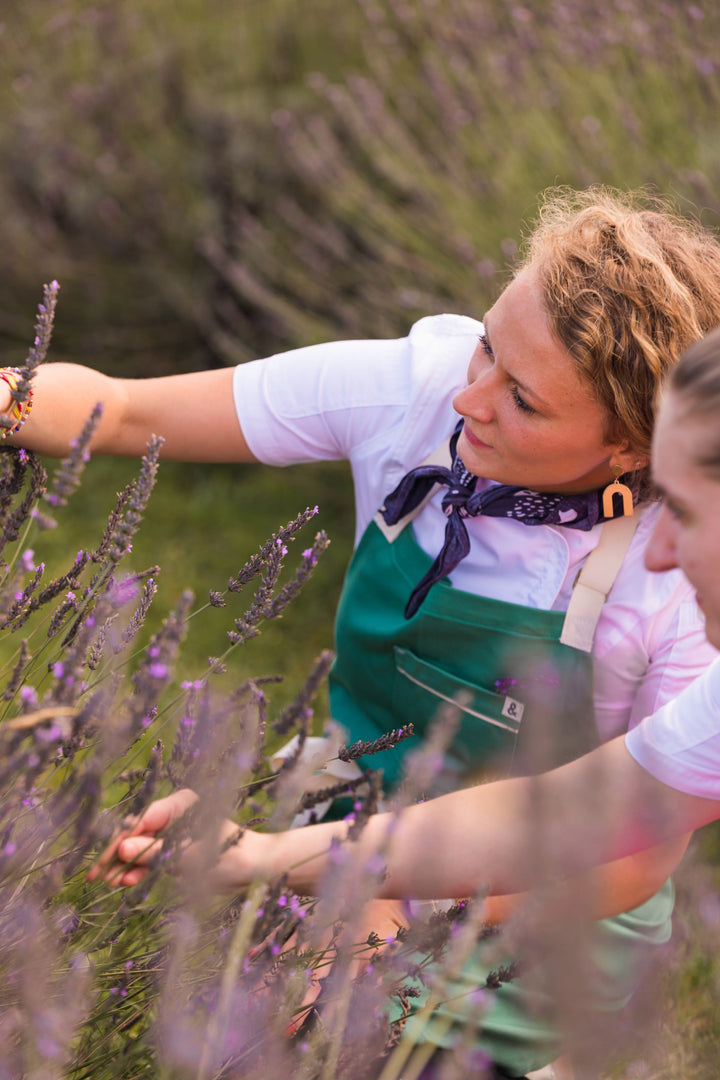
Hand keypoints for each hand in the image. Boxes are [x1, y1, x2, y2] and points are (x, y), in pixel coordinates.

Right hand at [89, 789, 258, 891]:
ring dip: (123, 864)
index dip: (122, 839)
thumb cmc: (233, 855)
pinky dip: (137, 870)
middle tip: (94, 875)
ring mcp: (172, 832)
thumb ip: (157, 852)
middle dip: (116, 852)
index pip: (144, 818)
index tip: (105, 858)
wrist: (255, 870)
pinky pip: (148, 858)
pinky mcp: (172, 850)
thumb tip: (122, 849)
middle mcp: (174, 814)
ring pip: (138, 846)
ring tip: (106, 882)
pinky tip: (123, 882)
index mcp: (182, 803)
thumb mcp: (193, 856)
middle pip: (137, 831)